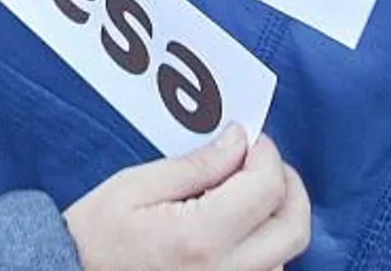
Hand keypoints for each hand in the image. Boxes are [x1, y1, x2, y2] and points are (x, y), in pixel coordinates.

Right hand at [63, 128, 309, 270]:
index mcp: (200, 238)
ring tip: (246, 189)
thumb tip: (238, 142)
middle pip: (294, 227)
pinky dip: (266, 243)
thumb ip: (195, 165)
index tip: (248, 138)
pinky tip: (236, 224)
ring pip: (286, 252)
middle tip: (262, 160)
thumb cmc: (96, 234)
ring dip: (278, 214)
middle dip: (288, 183)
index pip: (266, 188)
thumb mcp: (136, 186)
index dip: (266, 154)